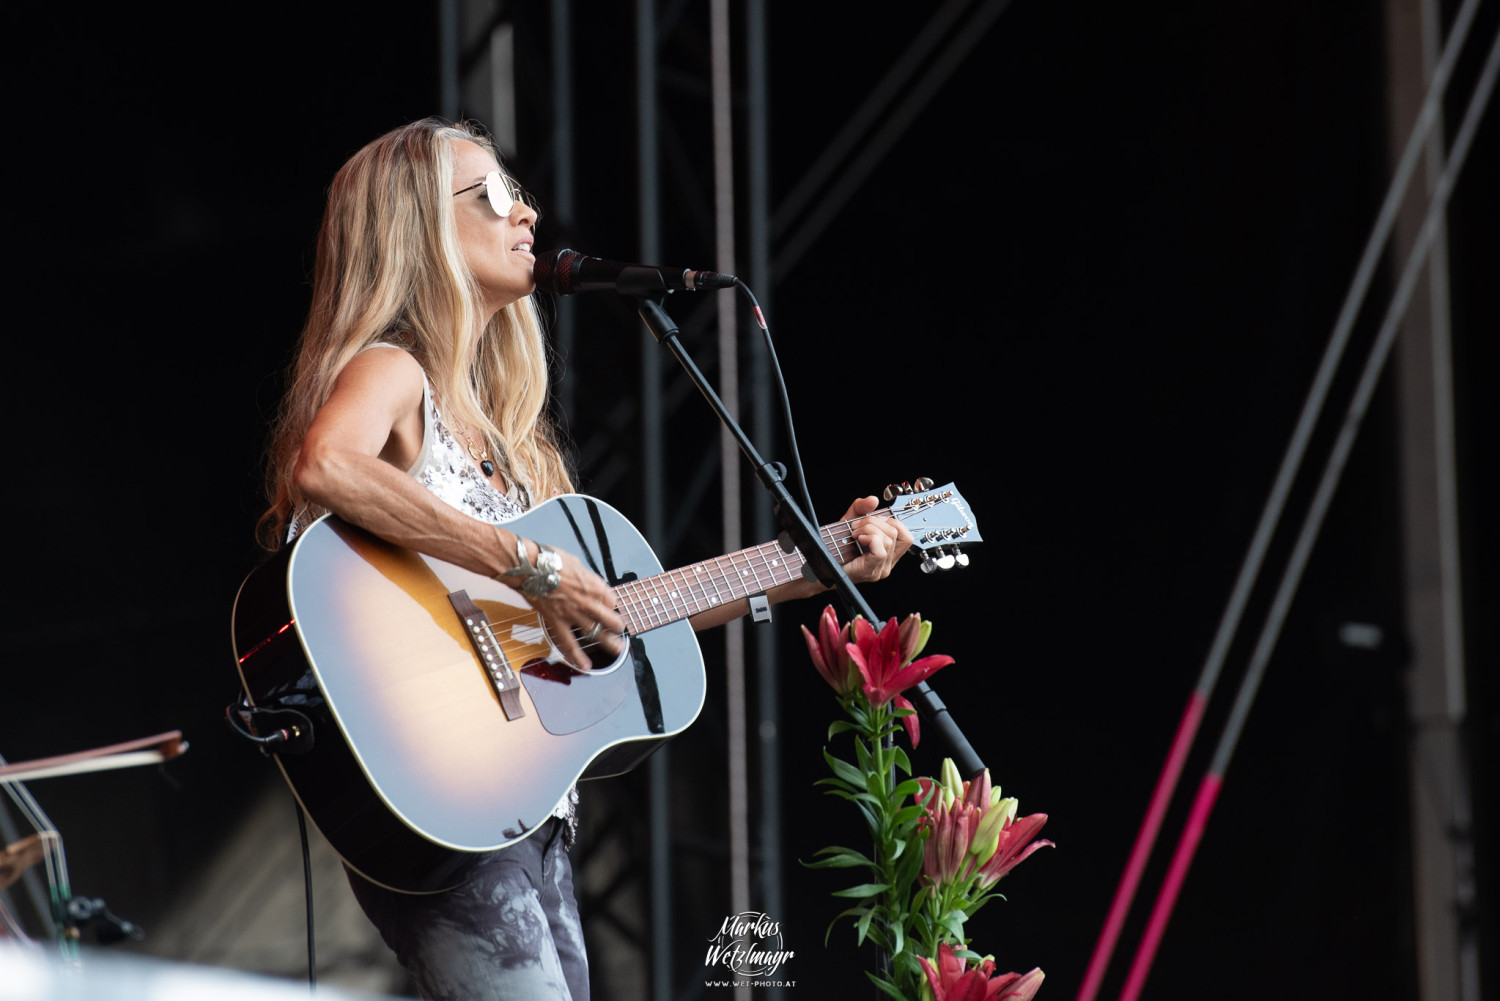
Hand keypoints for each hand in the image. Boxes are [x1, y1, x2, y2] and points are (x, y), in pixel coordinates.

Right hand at [524, 546, 626, 669]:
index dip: (614, 606)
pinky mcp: (557, 623)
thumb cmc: (550, 560)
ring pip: (597, 634)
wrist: (529, 567)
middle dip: (619, 627)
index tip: (612, 608)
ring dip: (610, 644)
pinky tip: (585, 665)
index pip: (613, 600)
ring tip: (617, 650)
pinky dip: (578, 657)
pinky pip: (570, 644)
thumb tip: (593, 583)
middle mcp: (588, 602)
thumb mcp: (577, 563)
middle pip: (611, 620)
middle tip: (621, 630)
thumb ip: (588, 577)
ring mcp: (574, 614)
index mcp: (594, 585)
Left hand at [838, 495, 913, 583]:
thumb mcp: (850, 521)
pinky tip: (858, 540)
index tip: (872, 521)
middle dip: (874, 522)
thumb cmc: (835, 547)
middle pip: (895, 533)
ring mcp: (880, 569)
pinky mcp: (871, 571)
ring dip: (868, 529)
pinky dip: (870, 539)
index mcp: (888, 553)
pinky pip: (881, 550)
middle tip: (856, 527)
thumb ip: (861, 508)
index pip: (906, 536)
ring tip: (854, 534)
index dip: (891, 522)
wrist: (820, 564)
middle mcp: (887, 563)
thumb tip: (873, 500)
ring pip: (888, 539)